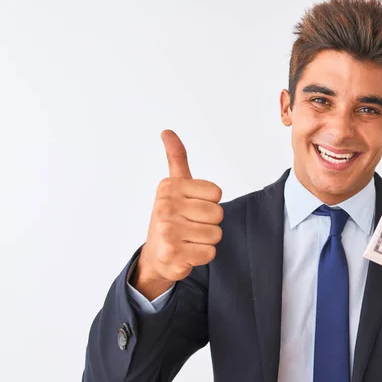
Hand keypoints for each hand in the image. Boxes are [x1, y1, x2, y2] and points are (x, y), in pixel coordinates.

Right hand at [132, 130, 223, 300]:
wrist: (156, 256)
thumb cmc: (171, 217)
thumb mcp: (174, 185)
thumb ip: (176, 158)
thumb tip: (167, 131)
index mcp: (170, 187)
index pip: (216, 193)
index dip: (210, 203)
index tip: (192, 207)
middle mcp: (165, 206)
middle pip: (218, 214)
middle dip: (210, 223)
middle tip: (191, 226)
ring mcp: (167, 230)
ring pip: (215, 234)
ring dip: (206, 240)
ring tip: (188, 239)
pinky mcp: (172, 253)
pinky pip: (209, 253)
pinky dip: (202, 255)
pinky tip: (187, 253)